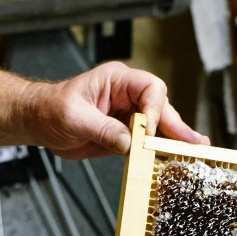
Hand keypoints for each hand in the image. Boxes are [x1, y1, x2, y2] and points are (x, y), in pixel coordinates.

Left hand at [24, 62, 207, 159]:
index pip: (149, 88)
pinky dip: (161, 148)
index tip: (148, 129)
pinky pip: (148, 140)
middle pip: (161, 107)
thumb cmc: (51, 109)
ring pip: (159, 124)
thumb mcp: (73, 117)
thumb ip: (101, 129)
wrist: (39, 121)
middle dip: (176, 125)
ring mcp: (129, 114)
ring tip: (196, 149)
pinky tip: (177, 155)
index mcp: (117, 80)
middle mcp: (127, 95)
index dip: (154, 109)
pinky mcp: (126, 132)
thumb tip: (128, 142)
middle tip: (193, 143)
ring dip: (175, 137)